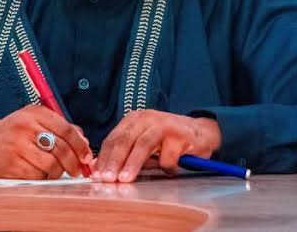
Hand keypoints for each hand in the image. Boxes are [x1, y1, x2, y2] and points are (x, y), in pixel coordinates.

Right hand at [0, 104, 92, 178]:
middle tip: (78, 169)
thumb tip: (83, 140)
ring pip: (51, 164)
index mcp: (34, 113)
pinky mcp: (11, 164)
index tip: (87, 155)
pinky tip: (41, 173)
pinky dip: (44, 177)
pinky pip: (37, 175)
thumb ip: (59, 126)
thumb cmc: (13, 131)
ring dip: (58, 171)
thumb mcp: (35, 120)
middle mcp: (26, 127)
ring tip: (58, 171)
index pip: (65, 128)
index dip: (80, 144)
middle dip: (73, 162)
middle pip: (60, 148)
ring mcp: (17, 146)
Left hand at [92, 110, 221, 182]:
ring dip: (132, 164)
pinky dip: (165, 167)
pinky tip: (170, 170)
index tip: (96, 174)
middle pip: (125, 140)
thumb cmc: (167, 140)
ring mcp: (163, 124)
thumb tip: (99, 168)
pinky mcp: (179, 135)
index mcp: (134, 119)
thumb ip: (125, 152)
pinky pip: (167, 156)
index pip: (114, 138)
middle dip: (114, 160)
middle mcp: (147, 118)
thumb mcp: (143, 142)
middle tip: (106, 178)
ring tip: (124, 179)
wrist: (201, 132)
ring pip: (143, 145)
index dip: (104, 157)